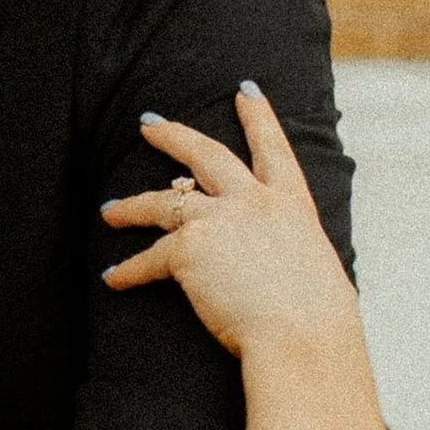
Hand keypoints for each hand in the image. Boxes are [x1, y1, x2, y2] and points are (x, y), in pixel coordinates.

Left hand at [98, 82, 362, 364]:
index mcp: (291, 206)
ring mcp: (218, 220)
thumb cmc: (319, 323)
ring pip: (162, 203)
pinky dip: (129, 270)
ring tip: (110, 210)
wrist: (301, 338)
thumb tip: (280, 271)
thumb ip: (290, 257)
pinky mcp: (189, 249)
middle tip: (149, 124)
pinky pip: (149, 258)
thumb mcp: (316, 272)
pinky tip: (113, 278)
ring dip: (131, 206)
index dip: (258, 118)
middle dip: (173, 137)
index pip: (273, 150)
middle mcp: (253, 202)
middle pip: (206, 156)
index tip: (244, 91)